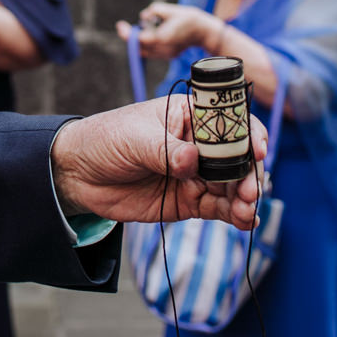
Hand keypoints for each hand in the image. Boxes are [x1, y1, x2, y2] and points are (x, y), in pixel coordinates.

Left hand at [50, 98, 266, 231]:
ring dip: (245, 197)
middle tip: (249, 191)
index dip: (249, 133)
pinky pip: (220, 207)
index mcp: (189, 115)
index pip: (230, 119)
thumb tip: (193, 162)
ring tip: (246, 211)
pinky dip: (236, 215)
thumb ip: (164, 151)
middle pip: (238, 157)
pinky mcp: (191, 200)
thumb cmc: (105, 140)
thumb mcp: (134, 139)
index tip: (257, 151)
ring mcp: (197, 173)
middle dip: (249, 173)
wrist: (79, 174)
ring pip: (233, 185)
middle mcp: (200, 144)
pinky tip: (246, 221)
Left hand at [116, 2, 223, 59]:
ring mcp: (166, 54)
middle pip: (140, 47)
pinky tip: (149, 34)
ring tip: (141, 29)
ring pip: (145, 51)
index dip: (128, 33)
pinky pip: (152, 52)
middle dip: (131, 37)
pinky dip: (147, 44)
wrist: (204, 31)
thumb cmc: (187, 18)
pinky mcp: (169, 56)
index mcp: (163, 38)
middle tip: (123, 26)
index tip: (120, 25)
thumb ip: (154, 11)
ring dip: (138, 41)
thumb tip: (143, 17)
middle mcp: (164, 49)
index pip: (140, 39)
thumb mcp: (169, 9)